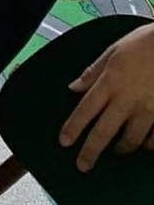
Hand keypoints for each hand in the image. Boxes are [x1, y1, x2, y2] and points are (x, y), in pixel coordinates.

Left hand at [60, 22, 153, 170]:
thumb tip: (73, 87)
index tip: (64, 142)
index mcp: (110, 81)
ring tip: (116, 151)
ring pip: (131, 139)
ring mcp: (150, 110)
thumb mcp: (113, 51)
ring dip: (121, 148)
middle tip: (82, 166)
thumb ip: (93, 72)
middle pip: (104, 131)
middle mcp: (127, 99)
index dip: (73, 128)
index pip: (85, 110)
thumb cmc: (145, 43)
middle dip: (91, 151)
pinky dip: (149, 145)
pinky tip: (145, 146)